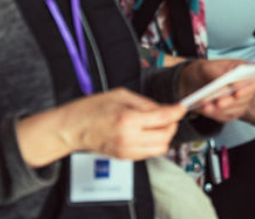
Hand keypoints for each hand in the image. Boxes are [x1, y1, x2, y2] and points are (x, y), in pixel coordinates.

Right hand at [62, 88, 186, 160]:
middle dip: (172, 124)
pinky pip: (149, 153)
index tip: (182, 107)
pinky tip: (148, 132)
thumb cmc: (91, 109)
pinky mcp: (125, 157)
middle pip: (166, 136)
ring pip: (161, 148)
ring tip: (159, 124)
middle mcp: (129, 139)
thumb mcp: (121, 95)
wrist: (72, 129)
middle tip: (170, 115)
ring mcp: (127, 151)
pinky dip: (155, 143)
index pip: (163, 119)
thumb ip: (145, 103)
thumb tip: (163, 109)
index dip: (177, 111)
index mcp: (128, 120)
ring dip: (165, 136)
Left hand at [178, 60, 254, 123]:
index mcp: (244, 71)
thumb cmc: (203, 71)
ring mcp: (239, 101)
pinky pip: (226, 117)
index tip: (237, 92)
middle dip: (231, 102)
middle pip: (246, 99)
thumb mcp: (207, 67)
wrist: (192, 82)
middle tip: (219, 103)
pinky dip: (216, 114)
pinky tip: (206, 110)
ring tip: (206, 107)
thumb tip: (226, 82)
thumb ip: (217, 73)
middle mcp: (245, 88)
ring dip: (221, 110)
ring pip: (236, 110)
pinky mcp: (230, 112)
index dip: (249, 88)